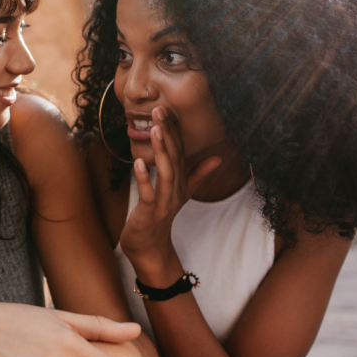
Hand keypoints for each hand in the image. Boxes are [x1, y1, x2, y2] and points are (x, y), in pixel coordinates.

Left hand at [118, 106, 220, 276]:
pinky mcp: (150, 214)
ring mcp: (164, 203)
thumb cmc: (161, 217)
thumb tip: (218, 157)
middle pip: (174, 158)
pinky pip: (149, 195)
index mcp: (181, 182)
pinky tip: (137, 164)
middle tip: (159, 110)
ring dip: (161, 151)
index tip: (166, 109)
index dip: (174, 130)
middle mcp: (176, 190)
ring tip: (156, 130)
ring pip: (166, 174)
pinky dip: (144, 180)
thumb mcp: (182, 193)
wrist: (150, 248)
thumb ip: (198, 174)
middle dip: (168, 134)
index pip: (179, 152)